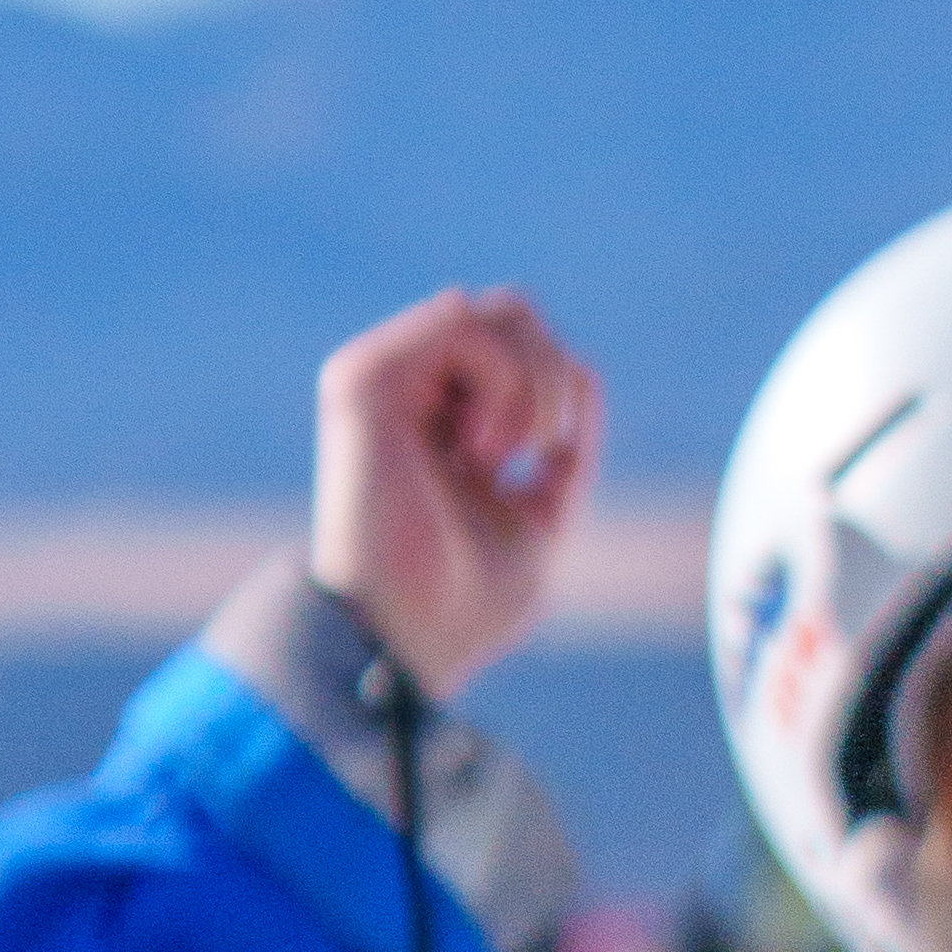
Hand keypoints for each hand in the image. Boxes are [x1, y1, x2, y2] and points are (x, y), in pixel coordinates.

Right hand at [310, 287, 603, 695]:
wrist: (407, 639)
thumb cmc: (465, 604)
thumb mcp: (540, 519)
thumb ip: (562, 453)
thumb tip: (586, 371)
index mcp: (447, 422)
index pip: (521, 349)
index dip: (562, 387)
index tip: (551, 459)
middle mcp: (412, 391)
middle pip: (514, 313)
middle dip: (554, 376)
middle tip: (538, 450)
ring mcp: (386, 379)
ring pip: (498, 312)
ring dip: (533, 386)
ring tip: (503, 457)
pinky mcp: (366, 377)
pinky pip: (463, 323)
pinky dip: (503, 384)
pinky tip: (482, 450)